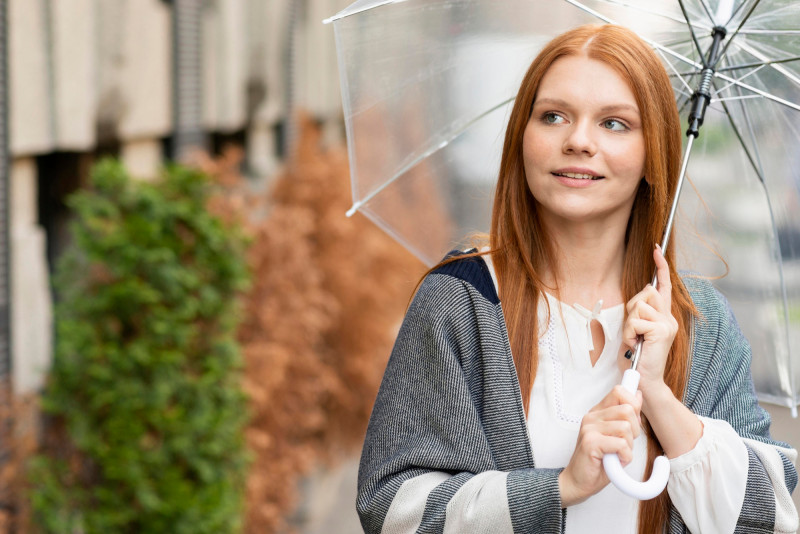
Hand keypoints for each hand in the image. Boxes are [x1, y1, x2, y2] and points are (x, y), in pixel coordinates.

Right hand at [559, 385, 641, 506]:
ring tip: (617, 454)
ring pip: (626, 427)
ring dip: (628, 446)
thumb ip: (625, 416)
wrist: (578, 482)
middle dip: (635, 429)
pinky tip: (615, 461)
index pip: (619, 391)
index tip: (633, 421)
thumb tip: (637, 394)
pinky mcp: (590, 442)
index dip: (633, 404)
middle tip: (624, 443)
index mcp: (597, 413)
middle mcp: (591, 417)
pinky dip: (624, 456)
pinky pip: (621, 444)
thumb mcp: (616, 435)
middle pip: (627, 409)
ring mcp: (589, 428)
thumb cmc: (598, 461)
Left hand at [621, 245, 677, 399]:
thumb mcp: (637, 329)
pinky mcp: (662, 331)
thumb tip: (647, 289)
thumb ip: (642, 311)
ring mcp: (667, 324)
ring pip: (639, 307)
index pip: (663, 287)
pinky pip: (637, 321)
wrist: (645, 379)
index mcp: (663, 316)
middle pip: (645, 293)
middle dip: (632, 309)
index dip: (660, 267)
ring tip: (635, 341)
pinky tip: (636, 346)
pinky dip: (631, 334)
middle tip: (634, 331)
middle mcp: (669, 317)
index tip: (656, 248)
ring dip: (630, 325)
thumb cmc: (638, 356)